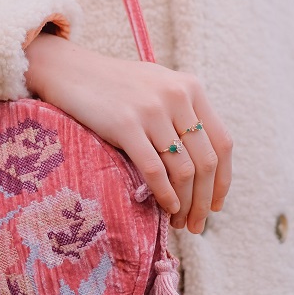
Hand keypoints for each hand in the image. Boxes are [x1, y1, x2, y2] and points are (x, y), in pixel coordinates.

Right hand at [24, 33, 231, 232]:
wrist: (71, 70)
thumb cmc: (115, 85)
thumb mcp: (158, 87)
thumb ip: (183, 114)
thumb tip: (203, 167)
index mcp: (191, 87)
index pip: (222, 142)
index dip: (222, 180)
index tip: (215, 205)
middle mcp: (176, 96)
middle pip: (206, 161)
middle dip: (204, 200)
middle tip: (197, 224)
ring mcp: (151, 110)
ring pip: (184, 170)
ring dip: (185, 204)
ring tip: (179, 222)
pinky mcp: (125, 125)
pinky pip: (155, 170)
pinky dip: (165, 195)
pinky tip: (165, 208)